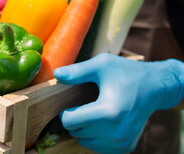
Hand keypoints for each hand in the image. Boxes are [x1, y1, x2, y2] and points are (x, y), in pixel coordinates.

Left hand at [54, 53, 183, 153]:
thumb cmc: (126, 73)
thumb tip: (57, 74)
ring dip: (84, 129)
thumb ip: (78, 71)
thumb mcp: (102, 64)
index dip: (65, 113)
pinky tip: (101, 122)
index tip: (70, 104)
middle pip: (76, 132)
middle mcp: (116, 132)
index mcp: (109, 112)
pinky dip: (94, 136)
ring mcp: (122, 142)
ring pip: (85, 142)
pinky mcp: (126, 147)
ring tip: (94, 112)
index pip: (70, 122)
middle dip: (75, 120)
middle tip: (84, 106)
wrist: (154, 87)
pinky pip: (97, 147)